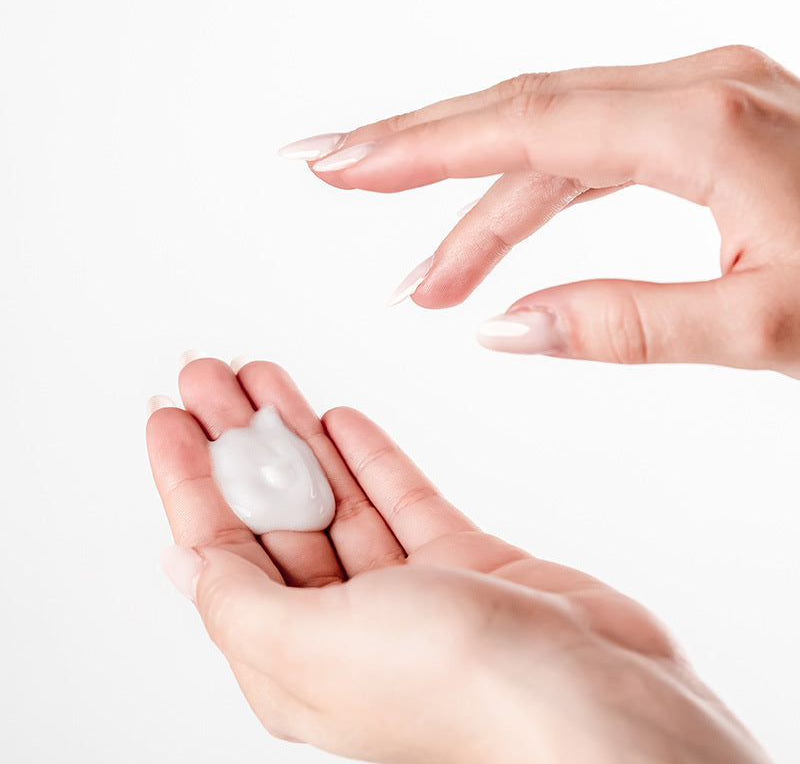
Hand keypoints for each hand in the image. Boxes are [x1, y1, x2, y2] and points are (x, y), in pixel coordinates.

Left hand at [147, 357, 766, 763]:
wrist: (597, 704)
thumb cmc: (460, 694)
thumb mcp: (313, 649)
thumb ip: (239, 602)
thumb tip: (183, 560)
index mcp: (293, 662)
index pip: (220, 550)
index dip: (189, 478)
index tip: (170, 415)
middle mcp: (346, 628)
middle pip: (275, 515)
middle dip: (240, 442)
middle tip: (212, 376)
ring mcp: (409, 592)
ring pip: (335, 497)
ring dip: (297, 435)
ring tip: (263, 378)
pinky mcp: (464, 563)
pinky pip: (401, 498)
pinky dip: (368, 457)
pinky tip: (338, 419)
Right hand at [282, 45, 799, 377]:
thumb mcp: (767, 324)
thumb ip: (626, 325)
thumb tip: (504, 328)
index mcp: (703, 124)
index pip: (520, 124)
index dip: (414, 145)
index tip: (334, 162)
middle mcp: (692, 92)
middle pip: (516, 112)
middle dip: (413, 150)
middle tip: (330, 176)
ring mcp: (695, 106)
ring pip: (548, 145)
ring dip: (474, 212)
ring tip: (422, 287)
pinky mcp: (698, 134)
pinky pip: (587, 159)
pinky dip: (530, 207)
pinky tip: (493, 255)